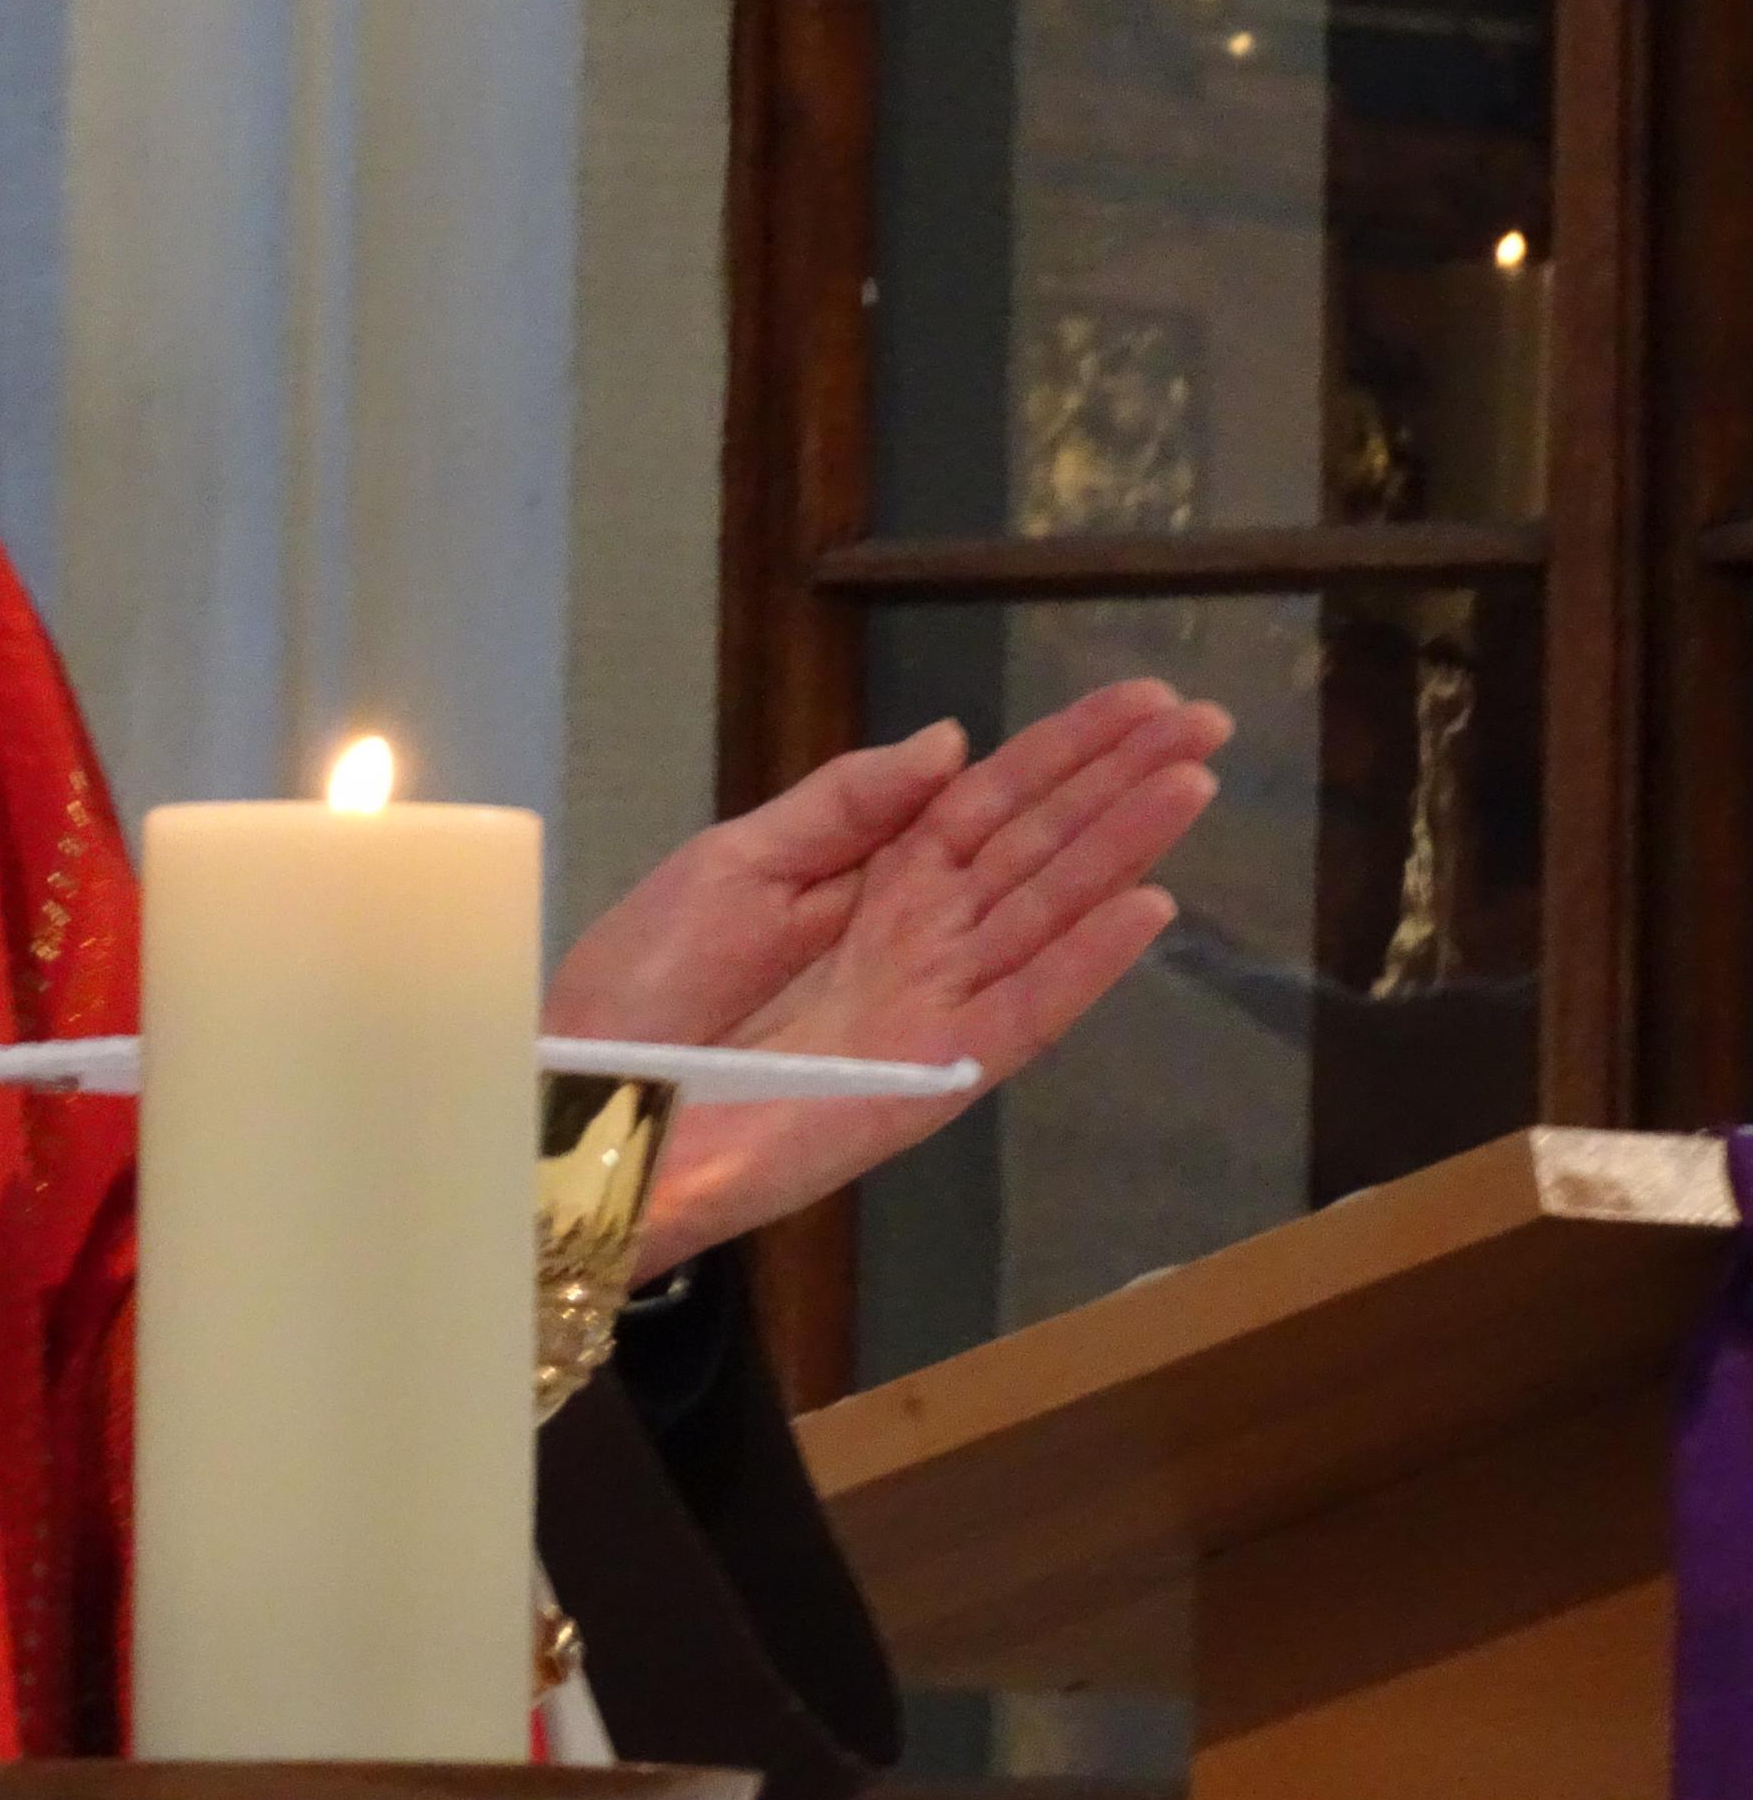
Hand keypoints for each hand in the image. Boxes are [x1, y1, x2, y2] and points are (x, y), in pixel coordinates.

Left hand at [546, 680, 1230, 1275]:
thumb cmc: (645, 983)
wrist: (594, 1098)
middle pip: (1040, 845)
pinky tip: (1144, 908)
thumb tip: (950, 744)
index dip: (1066, 750)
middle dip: (1121, 783)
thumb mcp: (735, 862)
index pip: (991, 798)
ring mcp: (934, 1004)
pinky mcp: (931, 1074)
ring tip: (1189, 786)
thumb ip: (846, 805)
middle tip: (1206, 723)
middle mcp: (920, 934)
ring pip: (1049, 914)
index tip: (1144, 700)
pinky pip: (1023, 1012)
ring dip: (1122, 851)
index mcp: (872, 875)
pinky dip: (1083, 964)